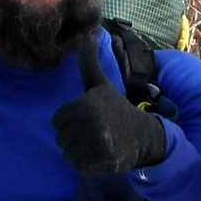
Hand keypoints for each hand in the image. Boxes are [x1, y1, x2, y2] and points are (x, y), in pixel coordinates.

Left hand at [50, 37, 166, 174]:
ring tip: (95, 143)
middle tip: (93, 132)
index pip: (57, 120)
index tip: (86, 118)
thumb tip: (89, 33)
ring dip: (79, 151)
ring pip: (67, 153)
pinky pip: (77, 166)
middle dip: (74, 137)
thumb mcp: (100, 84)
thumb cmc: (116, 107)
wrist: (144, 135)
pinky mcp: (101, 163)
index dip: (69, 120)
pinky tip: (99, 155)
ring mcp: (96, 145)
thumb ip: (88, 62)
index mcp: (86, 104)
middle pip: (60, 138)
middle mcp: (91, 124)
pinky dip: (86, 164)